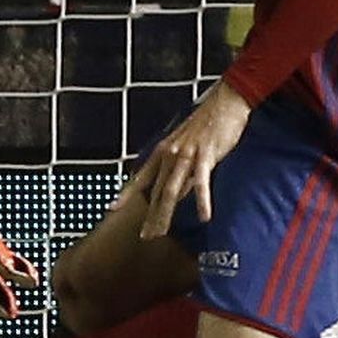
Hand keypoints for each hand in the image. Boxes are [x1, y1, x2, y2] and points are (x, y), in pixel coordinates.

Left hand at [133, 80, 250, 240]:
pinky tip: (204, 217)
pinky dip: (202, 200)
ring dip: (166, 213)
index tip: (112, 208)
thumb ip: (181, 170)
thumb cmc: (207, 124)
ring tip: (161, 232)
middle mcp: (170, 154)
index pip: (141, 177)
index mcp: (163, 151)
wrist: (224, 102)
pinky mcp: (205, 155)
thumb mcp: (187, 147)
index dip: (126, 193)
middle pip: (156, 191)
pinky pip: (201, 181)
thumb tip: (178, 193)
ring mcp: (186, 155)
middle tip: (145, 236)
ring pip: (172, 189)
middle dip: (150, 215)